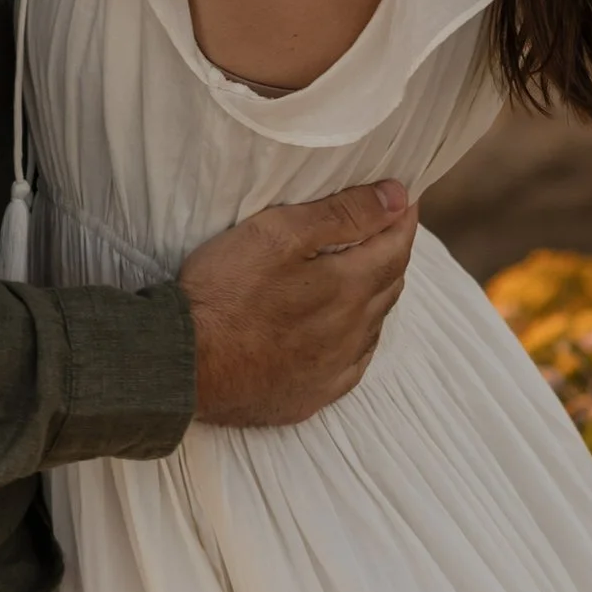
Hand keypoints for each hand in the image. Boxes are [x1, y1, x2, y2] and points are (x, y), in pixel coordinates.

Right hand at [179, 181, 417, 426]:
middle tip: (387, 228)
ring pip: (374, 324)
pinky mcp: (314, 394)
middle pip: (389, 284)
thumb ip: (342, 214)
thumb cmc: (226, 290)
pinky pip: (355, 363)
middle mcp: (352, 332)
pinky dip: (359, 337)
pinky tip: (347, 330)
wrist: (187, 364)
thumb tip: (396, 197)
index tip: (404, 198)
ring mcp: (335, 368)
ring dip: (377, 293)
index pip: (396, 247)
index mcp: (348, 287)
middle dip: (392, 252)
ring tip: (367, 270)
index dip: (403, 218)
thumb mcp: (279, 233)